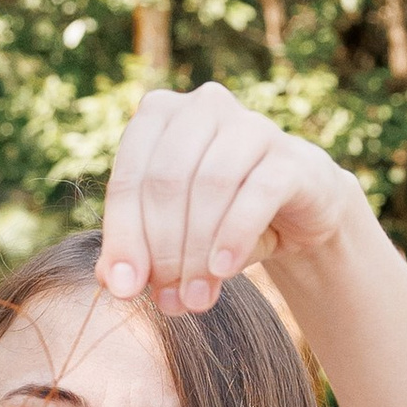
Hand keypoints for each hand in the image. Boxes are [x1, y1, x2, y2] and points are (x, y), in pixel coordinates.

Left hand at [98, 84, 362, 312]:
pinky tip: (224, 270)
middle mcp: (203, 107)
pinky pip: (257, 194)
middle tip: (168, 299)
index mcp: (160, 115)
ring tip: (195, 298)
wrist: (296, 213)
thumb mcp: (172, 235)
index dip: (123, 236)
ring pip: (210, 185)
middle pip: (166, 180)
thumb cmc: (221, 216)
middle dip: (162, 248)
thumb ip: (136, 251)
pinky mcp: (290, 156)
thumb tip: (110, 280)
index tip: (125, 289)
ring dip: (197, 250)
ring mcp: (251, 125)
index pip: (129, 177)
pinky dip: (234, 236)